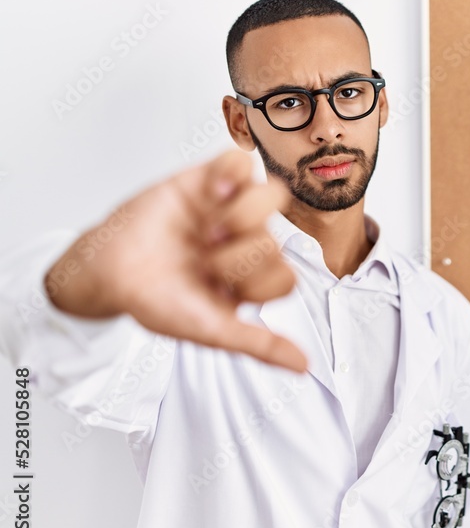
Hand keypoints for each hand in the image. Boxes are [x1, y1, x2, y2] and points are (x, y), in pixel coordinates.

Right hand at [44, 150, 307, 372]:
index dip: (256, 284)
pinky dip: (231, 173)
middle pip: (276, 241)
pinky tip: (211, 192)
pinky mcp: (210, 178)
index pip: (286, 278)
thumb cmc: (156, 300)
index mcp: (254, 279)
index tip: (220, 291)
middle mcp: (250, 242)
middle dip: (237, 257)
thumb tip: (303, 367)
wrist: (107, 269)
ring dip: (243, 215)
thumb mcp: (208, 330)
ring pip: (273, 195)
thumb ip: (259, 345)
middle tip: (202, 260)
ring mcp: (232, 207)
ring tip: (210, 227)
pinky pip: (242, 160)